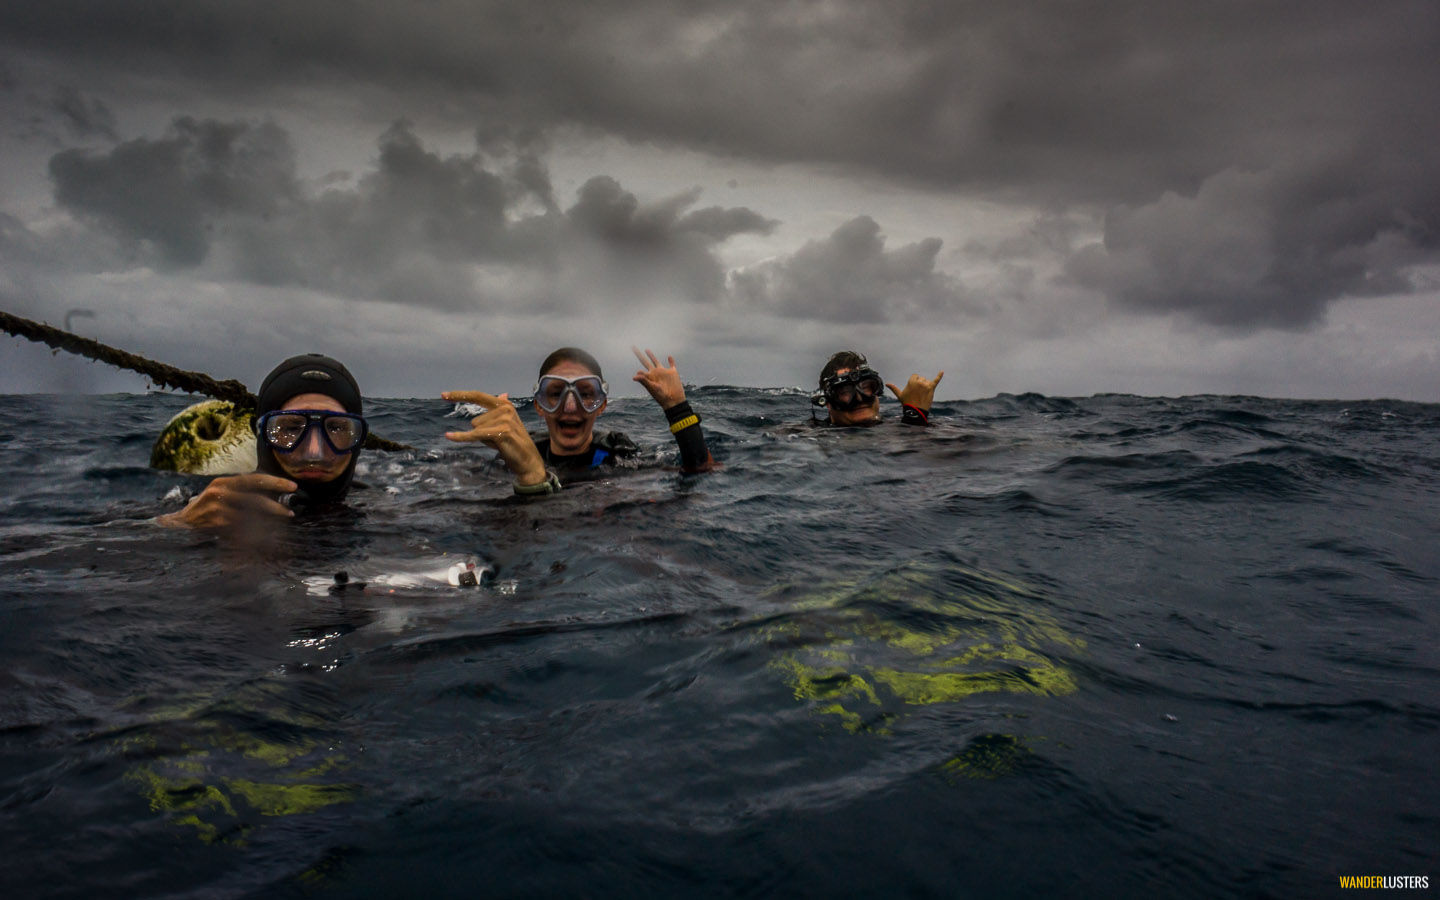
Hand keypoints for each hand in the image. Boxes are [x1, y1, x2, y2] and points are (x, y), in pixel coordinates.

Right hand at [156, 472, 296, 528]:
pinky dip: (253, 533)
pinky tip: (262, 537)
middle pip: (254, 497)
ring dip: (267, 520)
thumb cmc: (205, 509)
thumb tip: (272, 494)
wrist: (178, 524)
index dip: (275, 482)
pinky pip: (240, 529)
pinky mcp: (214, 523)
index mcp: (224, 482)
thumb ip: (242, 493)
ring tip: (280, 522)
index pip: (254, 479)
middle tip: (289, 512)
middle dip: (275, 505)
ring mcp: (216, 508)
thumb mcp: (221, 494)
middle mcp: (220, 491)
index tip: (292, 486)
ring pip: (250, 514)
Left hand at [442, 390, 548, 485]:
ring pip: (476, 428)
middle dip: (481, 432)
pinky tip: (449, 436)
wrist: (528, 461)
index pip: (478, 396)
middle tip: (498, 440)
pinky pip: (474, 435)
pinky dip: (462, 437)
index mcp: (505, 404)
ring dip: (484, 439)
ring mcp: (504, 420)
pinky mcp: (500, 432)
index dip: (460, 395)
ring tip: (500, 443)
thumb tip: (502, 394)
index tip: (444, 395)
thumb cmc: (514, 443)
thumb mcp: (506, 424)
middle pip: (475, 420)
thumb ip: (499, 409)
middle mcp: (505, 409)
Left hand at [632, 346, 685, 409]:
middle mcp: (655, 373)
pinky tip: (669, 357)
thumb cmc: (661, 396)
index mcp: (649, 376)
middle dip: (640, 355)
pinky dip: (671, 361)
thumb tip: (634, 376)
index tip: (636, 372)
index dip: (637, 370)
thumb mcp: (652, 388)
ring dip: (651, 356)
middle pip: (646, 361)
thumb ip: (644, 381)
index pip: (641, 370)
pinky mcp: (672, 372)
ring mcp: (663, 372)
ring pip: (656, 361)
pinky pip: (672, 365)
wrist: (673, 400)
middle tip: (633, 347)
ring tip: (646, 350)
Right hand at [886, 371, 943, 412]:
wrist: (915, 411)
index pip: (915, 376)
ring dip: (926, 386)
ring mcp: (926, 385)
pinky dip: (939, 376)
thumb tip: (887, 384)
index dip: (914, 382)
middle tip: (917, 394)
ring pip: (927, 381)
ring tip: (922, 395)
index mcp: (911, 382)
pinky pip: (936, 380)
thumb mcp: (900, 395)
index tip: (913, 390)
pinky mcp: (932, 389)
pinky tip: (942, 372)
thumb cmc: (907, 403)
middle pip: (921, 379)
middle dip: (920, 385)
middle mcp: (919, 382)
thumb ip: (894, 388)